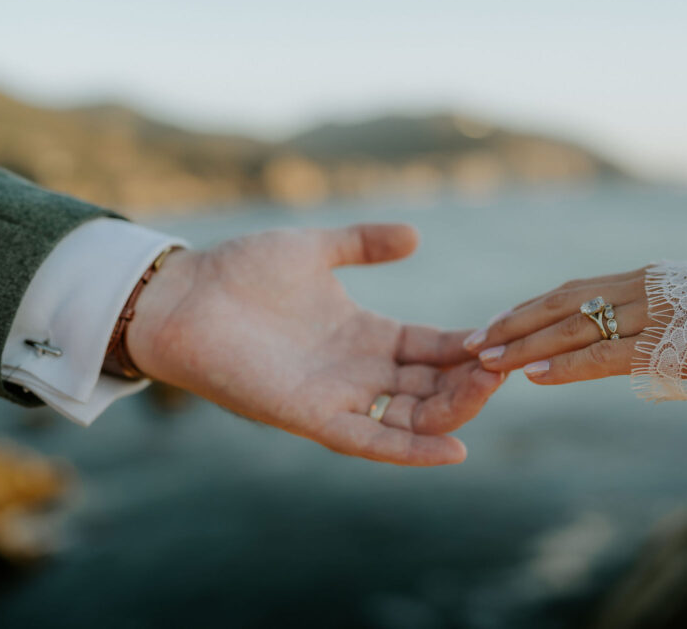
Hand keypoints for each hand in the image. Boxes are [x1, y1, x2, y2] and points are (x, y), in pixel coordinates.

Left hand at [125, 224, 503, 465]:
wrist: (180, 295)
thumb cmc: (240, 270)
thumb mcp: (315, 250)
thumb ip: (363, 243)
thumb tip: (415, 235)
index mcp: (365, 334)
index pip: (432, 348)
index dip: (467, 345)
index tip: (503, 334)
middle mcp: (358, 370)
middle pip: (432, 387)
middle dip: (471, 380)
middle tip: (506, 364)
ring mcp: (338, 395)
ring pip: (412, 417)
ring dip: (455, 409)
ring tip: (491, 388)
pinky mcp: (311, 416)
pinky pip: (370, 441)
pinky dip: (411, 450)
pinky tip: (454, 448)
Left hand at [464, 267, 651, 383]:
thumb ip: (656, 319)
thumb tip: (632, 335)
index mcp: (647, 281)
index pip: (574, 292)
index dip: (530, 308)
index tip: (497, 321)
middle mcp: (642, 290)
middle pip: (562, 304)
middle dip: (513, 324)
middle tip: (474, 342)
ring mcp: (653, 315)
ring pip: (572, 328)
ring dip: (525, 345)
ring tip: (488, 361)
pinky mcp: (662, 349)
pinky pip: (601, 355)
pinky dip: (564, 365)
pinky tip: (533, 375)